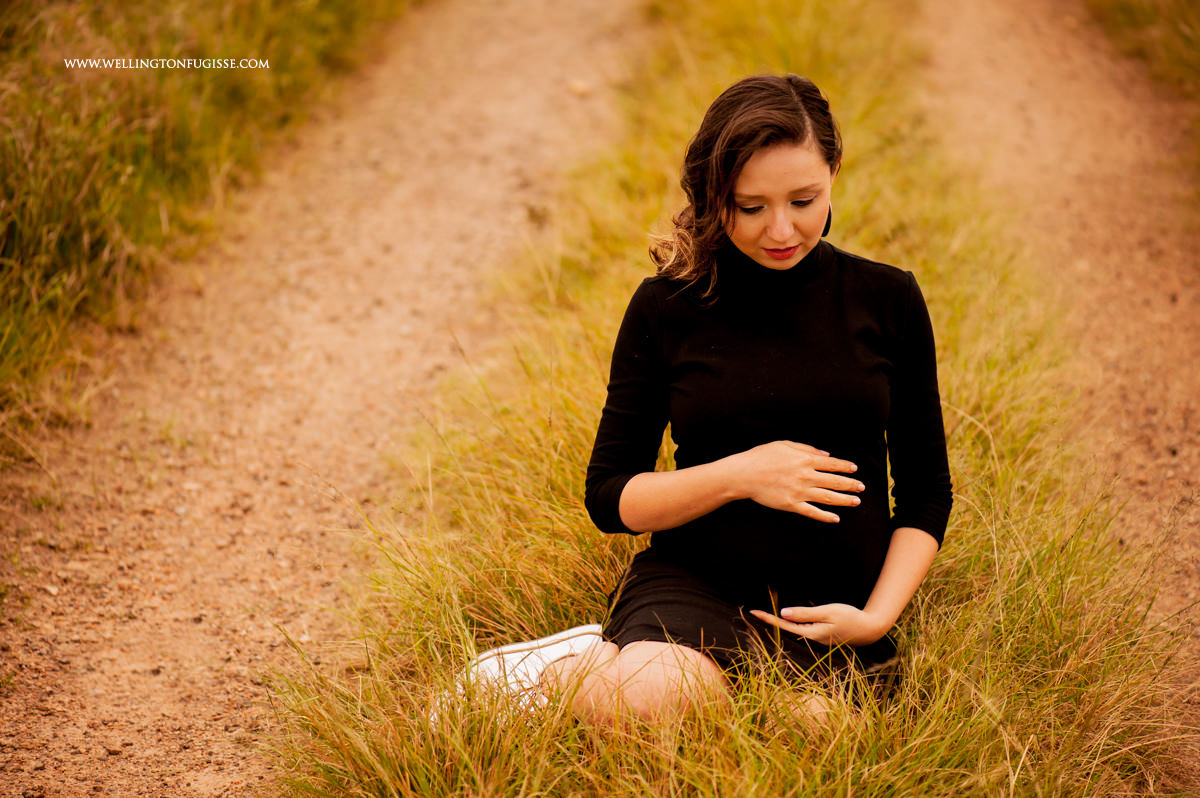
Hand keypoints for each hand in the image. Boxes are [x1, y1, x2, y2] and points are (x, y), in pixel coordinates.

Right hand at [730, 441, 862, 522]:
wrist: (744, 474)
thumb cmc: (761, 456)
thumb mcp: (784, 444)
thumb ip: (806, 448)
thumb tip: (825, 455)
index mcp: (805, 459)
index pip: (832, 464)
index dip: (845, 466)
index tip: (854, 469)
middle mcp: (806, 476)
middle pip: (834, 481)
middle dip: (850, 484)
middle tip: (861, 487)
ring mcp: (799, 492)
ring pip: (828, 497)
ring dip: (844, 500)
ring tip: (856, 501)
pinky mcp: (791, 504)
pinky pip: (812, 512)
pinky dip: (825, 516)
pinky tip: (835, 519)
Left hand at [749, 603, 886, 645]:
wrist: (869, 630)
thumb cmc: (850, 618)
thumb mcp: (827, 612)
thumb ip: (805, 613)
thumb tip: (783, 613)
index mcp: (811, 634)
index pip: (784, 625)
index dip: (768, 618)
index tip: (753, 611)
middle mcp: (811, 639)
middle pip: (786, 630)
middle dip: (769, 621)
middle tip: (753, 612)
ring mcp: (816, 639)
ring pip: (793, 630)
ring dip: (779, 623)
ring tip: (764, 614)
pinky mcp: (822, 637)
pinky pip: (802, 630)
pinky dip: (792, 624)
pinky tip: (787, 618)